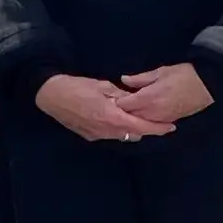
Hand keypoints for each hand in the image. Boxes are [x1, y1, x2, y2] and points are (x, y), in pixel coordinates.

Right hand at [36, 72, 161, 142]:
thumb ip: (121, 95)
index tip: (171, 127)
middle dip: (147, 129)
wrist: (51, 96)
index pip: (140, 126)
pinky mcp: (90, 136)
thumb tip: (135, 100)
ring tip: (141, 119)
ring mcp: (97, 135)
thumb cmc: (77, 87)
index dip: (157, 128)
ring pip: (122, 136)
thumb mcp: (102, 86)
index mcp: (111, 116)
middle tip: (159, 121)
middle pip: (134, 134)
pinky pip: (110, 135)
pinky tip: (120, 120)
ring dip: (133, 130)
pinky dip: (119, 129)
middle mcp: (106, 130)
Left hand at [111, 61, 214, 131]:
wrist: (207, 86)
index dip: (115, 101)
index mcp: (148, 98)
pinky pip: (151, 124)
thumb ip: (140, 79)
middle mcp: (152, 112)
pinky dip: (144, 120)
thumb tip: (124, 80)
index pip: (124, 105)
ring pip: (139, 123)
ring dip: (132, 118)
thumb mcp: (160, 72)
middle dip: (122, 112)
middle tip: (116, 105)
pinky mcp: (168, 121)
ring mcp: (160, 119)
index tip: (111, 97)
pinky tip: (142, 113)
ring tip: (128, 110)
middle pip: (129, 117)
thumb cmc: (184, 74)